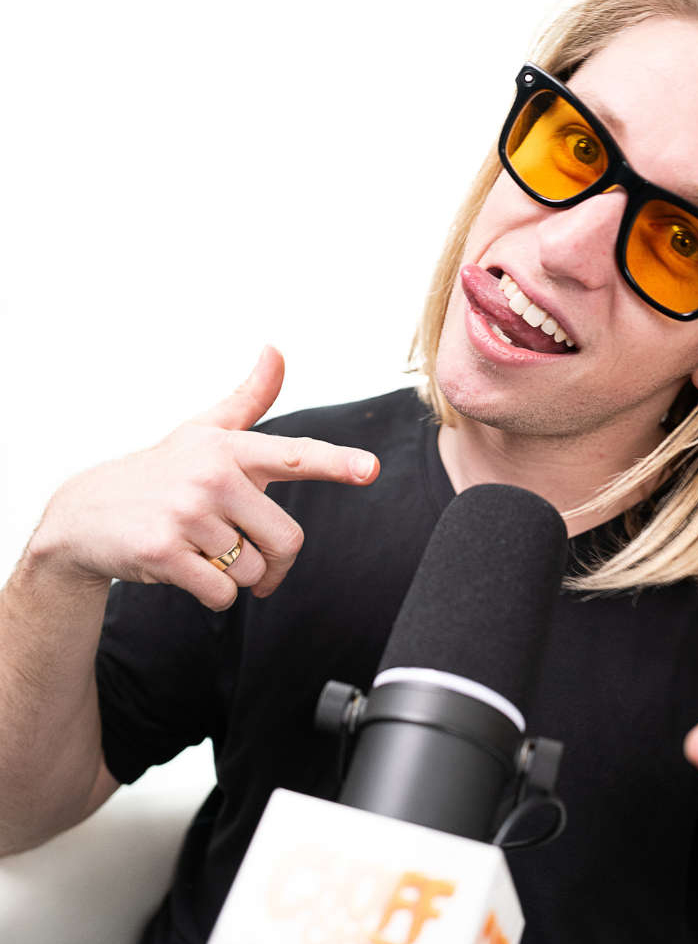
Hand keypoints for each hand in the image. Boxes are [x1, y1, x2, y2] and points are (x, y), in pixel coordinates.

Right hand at [31, 346, 379, 610]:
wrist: (81, 515)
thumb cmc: (159, 472)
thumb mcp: (202, 431)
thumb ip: (249, 398)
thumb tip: (275, 348)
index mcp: (229, 448)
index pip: (294, 454)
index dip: (337, 463)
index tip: (371, 469)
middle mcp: (211, 475)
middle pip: (287, 540)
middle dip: (275, 562)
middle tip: (252, 557)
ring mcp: (186, 513)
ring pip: (252, 571)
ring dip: (235, 576)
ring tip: (200, 550)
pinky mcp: (163, 552)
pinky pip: (222, 594)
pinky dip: (211, 595)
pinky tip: (183, 570)